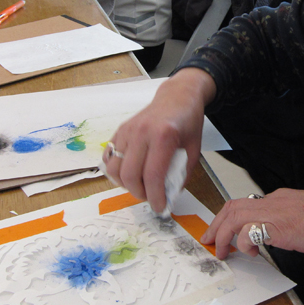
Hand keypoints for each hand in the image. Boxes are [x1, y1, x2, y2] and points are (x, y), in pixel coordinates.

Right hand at [102, 68, 216, 212]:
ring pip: (115, 168)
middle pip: (130, 175)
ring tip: (139, 185)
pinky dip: (115, 170)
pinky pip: (109, 156)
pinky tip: (128, 173)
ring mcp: (128, 130)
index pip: (153, 175)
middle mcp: (142, 132)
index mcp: (164, 136)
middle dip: (139, 193)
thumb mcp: (194, 150)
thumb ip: (181, 174)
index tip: (160, 207)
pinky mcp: (120, 130)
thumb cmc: (188, 123)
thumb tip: (168, 196)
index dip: (155, 197)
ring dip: (125, 184)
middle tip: (150, 197)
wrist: (177, 97)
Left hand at [201, 188, 303, 259]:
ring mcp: (276, 211)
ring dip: (222, 234)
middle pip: (233, 206)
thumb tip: (277, 235)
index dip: (229, 218)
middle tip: (209, 240)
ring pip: (235, 216)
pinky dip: (243, 242)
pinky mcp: (279, 226)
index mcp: (281, 197)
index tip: (222, 230)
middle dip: (216, 224)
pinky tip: (249, 252)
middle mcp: (275, 200)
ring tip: (221, 250)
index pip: (246, 203)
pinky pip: (249, 230)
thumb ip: (289, 222)